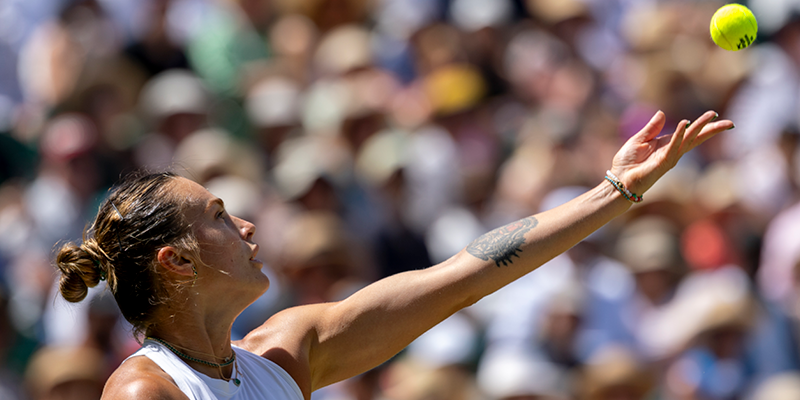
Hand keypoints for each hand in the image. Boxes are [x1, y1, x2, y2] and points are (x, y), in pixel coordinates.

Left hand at [610, 110, 732, 195]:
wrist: (619, 180)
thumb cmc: (627, 163)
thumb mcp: (639, 140)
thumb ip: (652, 128)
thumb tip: (662, 113)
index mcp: (667, 144)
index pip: (689, 134)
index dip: (702, 125)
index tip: (715, 116)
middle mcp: (672, 151)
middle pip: (696, 138)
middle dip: (712, 130)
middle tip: (729, 123)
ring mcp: (669, 158)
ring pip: (689, 140)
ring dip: (700, 128)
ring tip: (712, 117)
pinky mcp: (662, 163)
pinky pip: (673, 146)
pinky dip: (679, 135)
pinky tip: (685, 123)